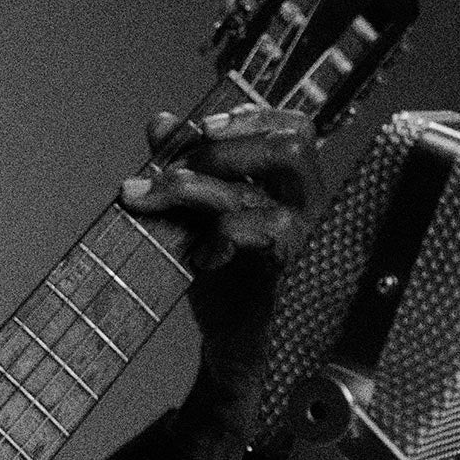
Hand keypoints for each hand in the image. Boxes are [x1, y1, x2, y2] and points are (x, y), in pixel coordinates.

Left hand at [120, 106, 324, 459]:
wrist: (228, 343)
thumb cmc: (222, 274)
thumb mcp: (192, 212)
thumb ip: (180, 164)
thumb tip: (160, 120)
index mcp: (290, 185)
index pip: (292, 126)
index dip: (248, 116)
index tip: (200, 127)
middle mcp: (306, 207)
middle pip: (291, 146)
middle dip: (224, 147)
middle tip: (173, 166)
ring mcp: (300, 241)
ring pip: (259, 195)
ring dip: (197, 190)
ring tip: (153, 198)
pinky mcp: (283, 275)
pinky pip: (261, 238)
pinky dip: (218, 235)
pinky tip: (195, 252)